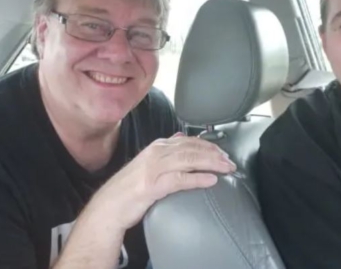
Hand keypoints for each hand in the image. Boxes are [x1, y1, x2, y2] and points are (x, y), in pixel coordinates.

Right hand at [86, 133, 235, 232]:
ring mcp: (154, 168)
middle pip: (192, 149)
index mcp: (158, 146)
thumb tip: (182, 136)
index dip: (210, 147)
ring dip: (211, 164)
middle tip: (231, 162)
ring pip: (189, 160)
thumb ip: (166, 149)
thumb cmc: (131, 186)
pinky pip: (180, 179)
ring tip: (226, 169)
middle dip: (215, 154)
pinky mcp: (152, 186)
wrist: (109, 205)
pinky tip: (211, 181)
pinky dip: (197, 179)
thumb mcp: (149, 161)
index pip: (190, 141)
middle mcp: (157, 153)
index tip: (224, 154)